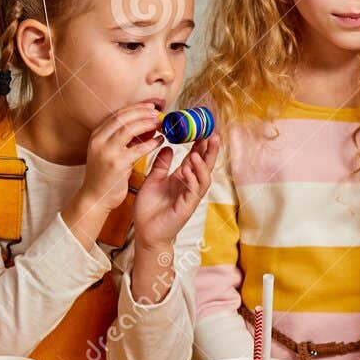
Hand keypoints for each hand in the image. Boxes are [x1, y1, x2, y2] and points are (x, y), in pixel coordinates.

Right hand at [79, 102, 162, 211]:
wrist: (95, 197)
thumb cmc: (105, 175)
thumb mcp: (111, 152)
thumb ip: (125, 139)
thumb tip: (146, 125)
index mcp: (96, 136)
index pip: (116, 115)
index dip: (135, 108)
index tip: (149, 107)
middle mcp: (99, 141)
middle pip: (122, 118)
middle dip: (141, 113)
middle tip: (157, 113)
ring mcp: (106, 152)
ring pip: (128, 129)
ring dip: (146, 124)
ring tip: (159, 123)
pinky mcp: (117, 164)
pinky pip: (138, 149)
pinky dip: (151, 143)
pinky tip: (160, 141)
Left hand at [133, 133, 217, 247]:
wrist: (145, 232)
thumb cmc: (149, 208)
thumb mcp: (152, 180)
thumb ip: (161, 165)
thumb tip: (166, 146)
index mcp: (182, 178)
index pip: (195, 157)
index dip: (200, 144)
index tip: (202, 128)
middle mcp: (189, 185)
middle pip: (205, 164)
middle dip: (210, 150)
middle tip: (213, 133)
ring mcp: (190, 196)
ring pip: (204, 176)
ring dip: (203, 163)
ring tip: (201, 149)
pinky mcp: (187, 206)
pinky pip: (194, 190)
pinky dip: (192, 178)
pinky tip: (187, 168)